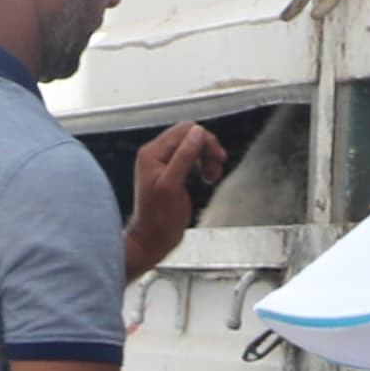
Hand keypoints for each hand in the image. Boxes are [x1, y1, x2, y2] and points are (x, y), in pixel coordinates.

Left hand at [124, 122, 227, 275]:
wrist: (152, 239)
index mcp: (152, 153)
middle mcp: (155, 154)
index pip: (183, 131)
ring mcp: (162, 163)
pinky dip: (201, 164)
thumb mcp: (172, 185)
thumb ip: (184, 157)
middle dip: (206, 149)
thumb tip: (197, 133)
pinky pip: (189, 158)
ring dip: (206, 157)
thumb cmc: (158, 218)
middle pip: (188, 136)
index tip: (217, 157)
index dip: (204, 140)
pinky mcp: (170, 173)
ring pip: (191, 146)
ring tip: (212, 175)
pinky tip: (207, 176)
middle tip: (216, 168)